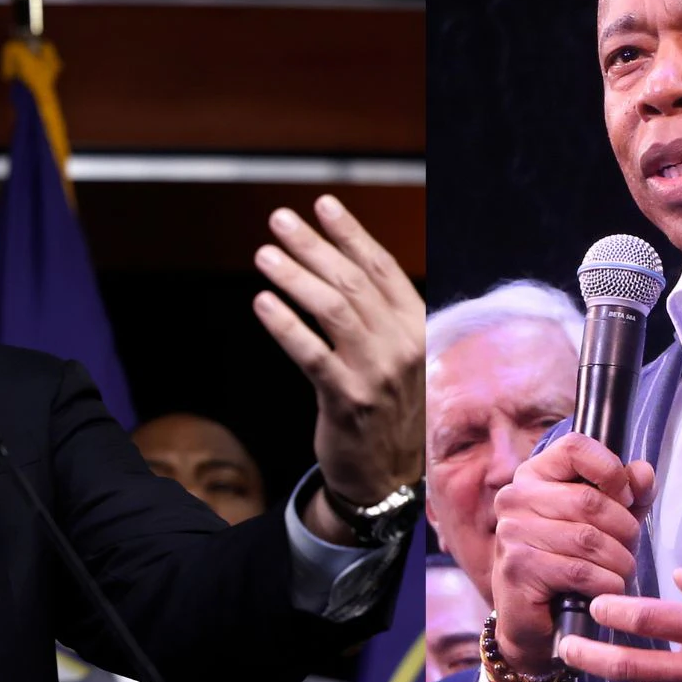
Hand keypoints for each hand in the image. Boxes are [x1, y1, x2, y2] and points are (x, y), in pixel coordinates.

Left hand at [251, 195, 422, 538]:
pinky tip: (263, 302)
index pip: (382, 268)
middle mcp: (403, 345)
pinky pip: (311, 354)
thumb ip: (380, 315)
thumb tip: (342, 264)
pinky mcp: (347, 399)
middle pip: (353, 281)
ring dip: (295, 276)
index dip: (350, 233)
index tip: (322, 204)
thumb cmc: (388, 409)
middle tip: (280, 220)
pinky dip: (286, 324)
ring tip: (265, 254)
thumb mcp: (398, 356)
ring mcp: (377, 373)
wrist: (389, 477)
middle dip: (313, 245)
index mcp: (418, 327)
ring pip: (332, 309)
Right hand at [489, 432, 653, 673]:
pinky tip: (603, 589)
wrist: (533, 618)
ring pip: (589, 539)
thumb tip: (643, 472)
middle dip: (624, 530)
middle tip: (627, 549)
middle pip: (590, 500)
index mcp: (534, 475)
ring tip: (618, 572)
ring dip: (619, 561)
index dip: (611, 471)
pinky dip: (605, 583)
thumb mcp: (607, 522)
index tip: (626, 498)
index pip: (575, 447)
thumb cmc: (570, 563)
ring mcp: (511, 531)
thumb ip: (628, 495)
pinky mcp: (518, 567)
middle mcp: (515, 497)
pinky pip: (580, 570)